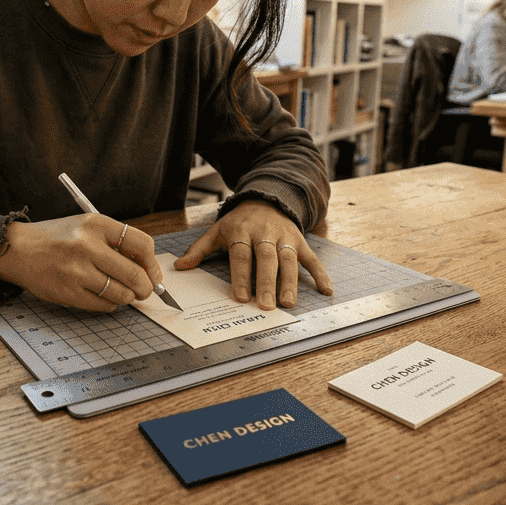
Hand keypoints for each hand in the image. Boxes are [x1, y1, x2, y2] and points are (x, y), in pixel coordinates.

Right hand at [0, 214, 161, 310]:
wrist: (18, 249)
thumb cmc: (57, 238)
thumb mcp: (86, 227)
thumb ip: (115, 243)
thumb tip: (148, 269)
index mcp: (96, 224)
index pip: (142, 244)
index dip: (153, 263)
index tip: (153, 273)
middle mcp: (87, 245)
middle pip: (135, 274)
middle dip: (146, 288)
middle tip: (144, 291)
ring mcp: (77, 270)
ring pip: (122, 294)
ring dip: (127, 297)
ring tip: (121, 292)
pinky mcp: (68, 292)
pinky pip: (104, 305)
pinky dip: (110, 304)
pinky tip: (102, 295)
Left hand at [173, 200, 332, 309]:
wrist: (266, 198)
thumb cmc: (239, 221)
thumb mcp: (217, 230)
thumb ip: (200, 249)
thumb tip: (179, 266)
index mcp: (242, 230)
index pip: (241, 255)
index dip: (241, 276)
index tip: (240, 297)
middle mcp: (265, 233)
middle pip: (266, 258)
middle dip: (265, 282)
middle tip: (265, 305)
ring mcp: (285, 237)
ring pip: (288, 260)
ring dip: (290, 282)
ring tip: (288, 303)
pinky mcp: (300, 241)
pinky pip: (311, 258)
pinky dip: (320, 273)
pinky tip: (326, 290)